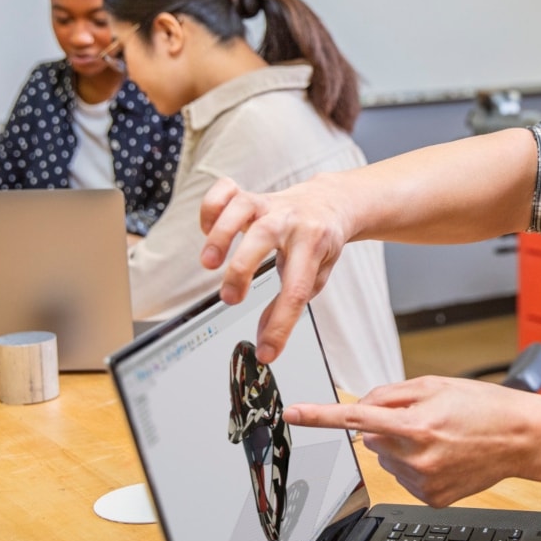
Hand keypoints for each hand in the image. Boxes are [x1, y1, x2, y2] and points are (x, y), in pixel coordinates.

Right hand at [199, 174, 353, 362]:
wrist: (331, 202)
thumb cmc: (321, 242)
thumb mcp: (316, 275)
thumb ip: (290, 305)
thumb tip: (264, 339)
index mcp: (314, 244)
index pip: (296, 288)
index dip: (279, 324)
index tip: (267, 350)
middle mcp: (291, 220)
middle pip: (263, 238)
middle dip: (241, 270)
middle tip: (231, 299)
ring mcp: (270, 204)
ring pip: (241, 206)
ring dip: (221, 234)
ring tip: (209, 263)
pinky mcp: (252, 195)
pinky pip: (226, 190)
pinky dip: (211, 207)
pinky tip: (209, 229)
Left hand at [284, 376, 540, 505]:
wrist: (521, 437)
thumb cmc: (482, 406)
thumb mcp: (436, 385)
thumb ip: (391, 394)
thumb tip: (362, 411)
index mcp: (415, 423)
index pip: (355, 417)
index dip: (320, 416)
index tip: (294, 414)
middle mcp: (416, 455)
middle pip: (371, 437)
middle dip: (388, 426)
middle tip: (424, 418)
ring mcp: (424, 481)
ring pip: (386, 459)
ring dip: (402, 447)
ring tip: (440, 437)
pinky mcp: (432, 498)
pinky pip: (405, 478)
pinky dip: (417, 466)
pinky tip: (444, 456)